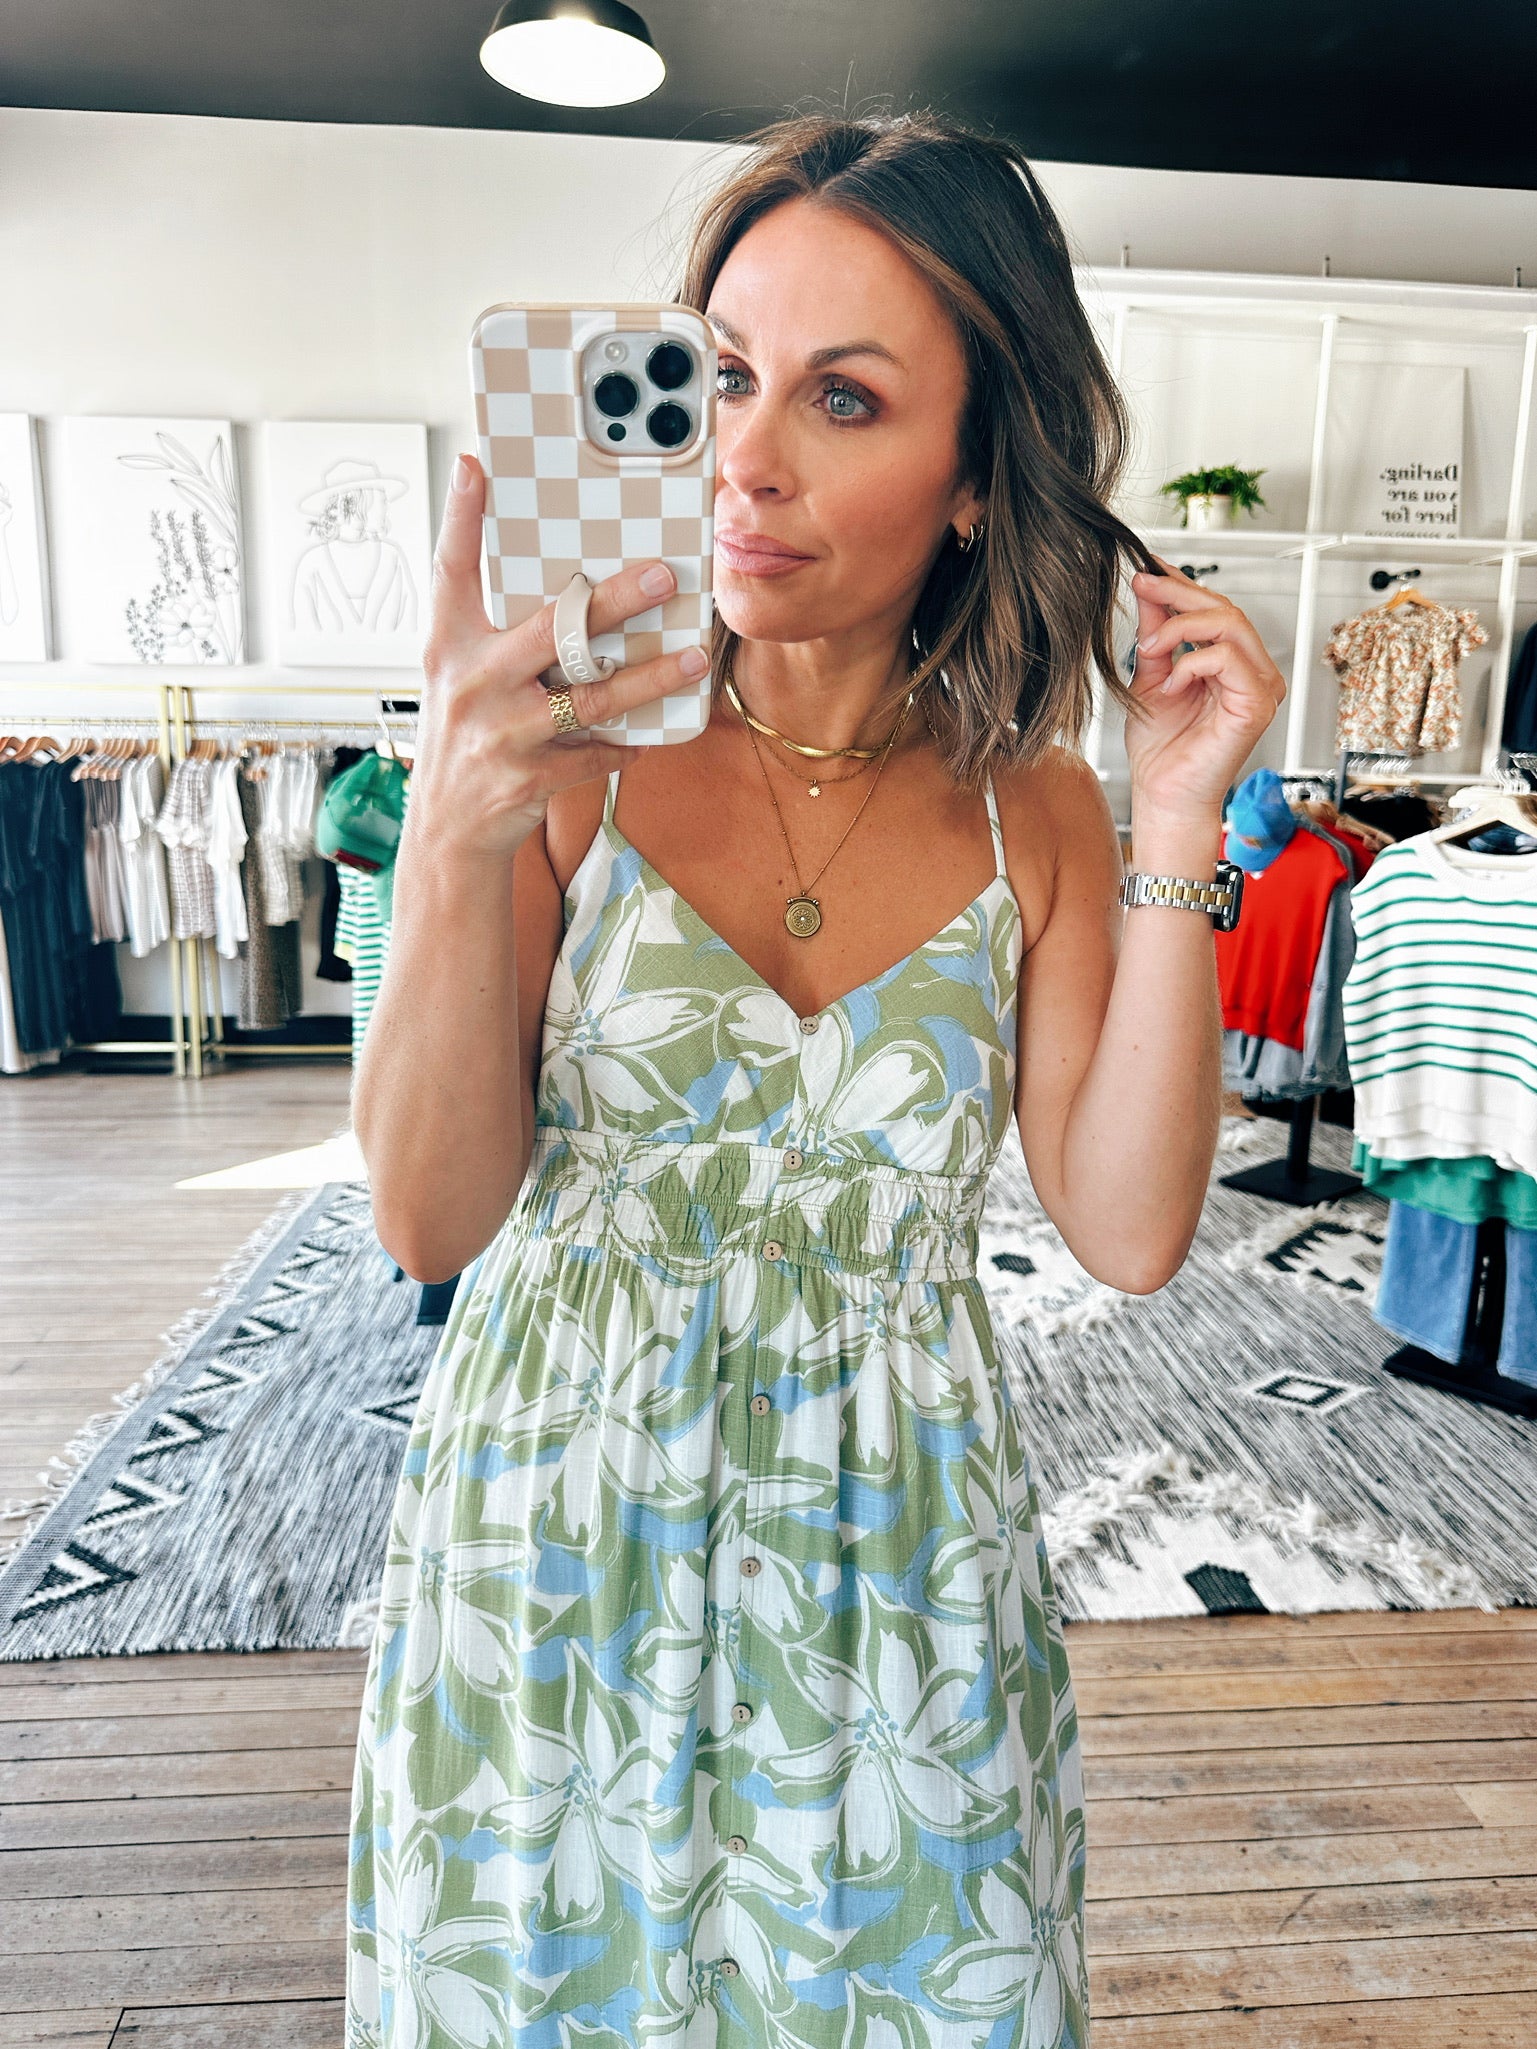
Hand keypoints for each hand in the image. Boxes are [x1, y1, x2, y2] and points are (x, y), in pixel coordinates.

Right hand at [408, 453, 710, 862]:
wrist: (447, 832)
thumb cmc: (466, 742)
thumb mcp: (463, 682)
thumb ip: (503, 640)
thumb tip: (576, 599)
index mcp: (448, 648)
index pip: (449, 571)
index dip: (458, 517)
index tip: (473, 467)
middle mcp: (469, 683)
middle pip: (551, 628)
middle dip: (613, 601)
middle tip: (662, 576)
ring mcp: (498, 732)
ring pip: (589, 697)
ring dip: (648, 678)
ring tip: (690, 659)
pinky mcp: (526, 777)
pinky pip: (593, 752)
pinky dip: (624, 745)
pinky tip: (646, 738)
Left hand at [1125, 560, 1284, 823]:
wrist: (1162, 795)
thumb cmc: (1161, 750)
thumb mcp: (1150, 676)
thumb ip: (1156, 632)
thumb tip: (1149, 588)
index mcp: (1233, 664)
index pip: (1216, 608)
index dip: (1182, 584)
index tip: (1146, 570)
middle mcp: (1253, 672)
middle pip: (1225, 608)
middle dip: (1179, 594)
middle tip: (1143, 586)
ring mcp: (1260, 688)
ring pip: (1231, 625)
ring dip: (1181, 626)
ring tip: (1150, 645)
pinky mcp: (1256, 705)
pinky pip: (1228, 659)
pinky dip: (1192, 663)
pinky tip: (1171, 682)